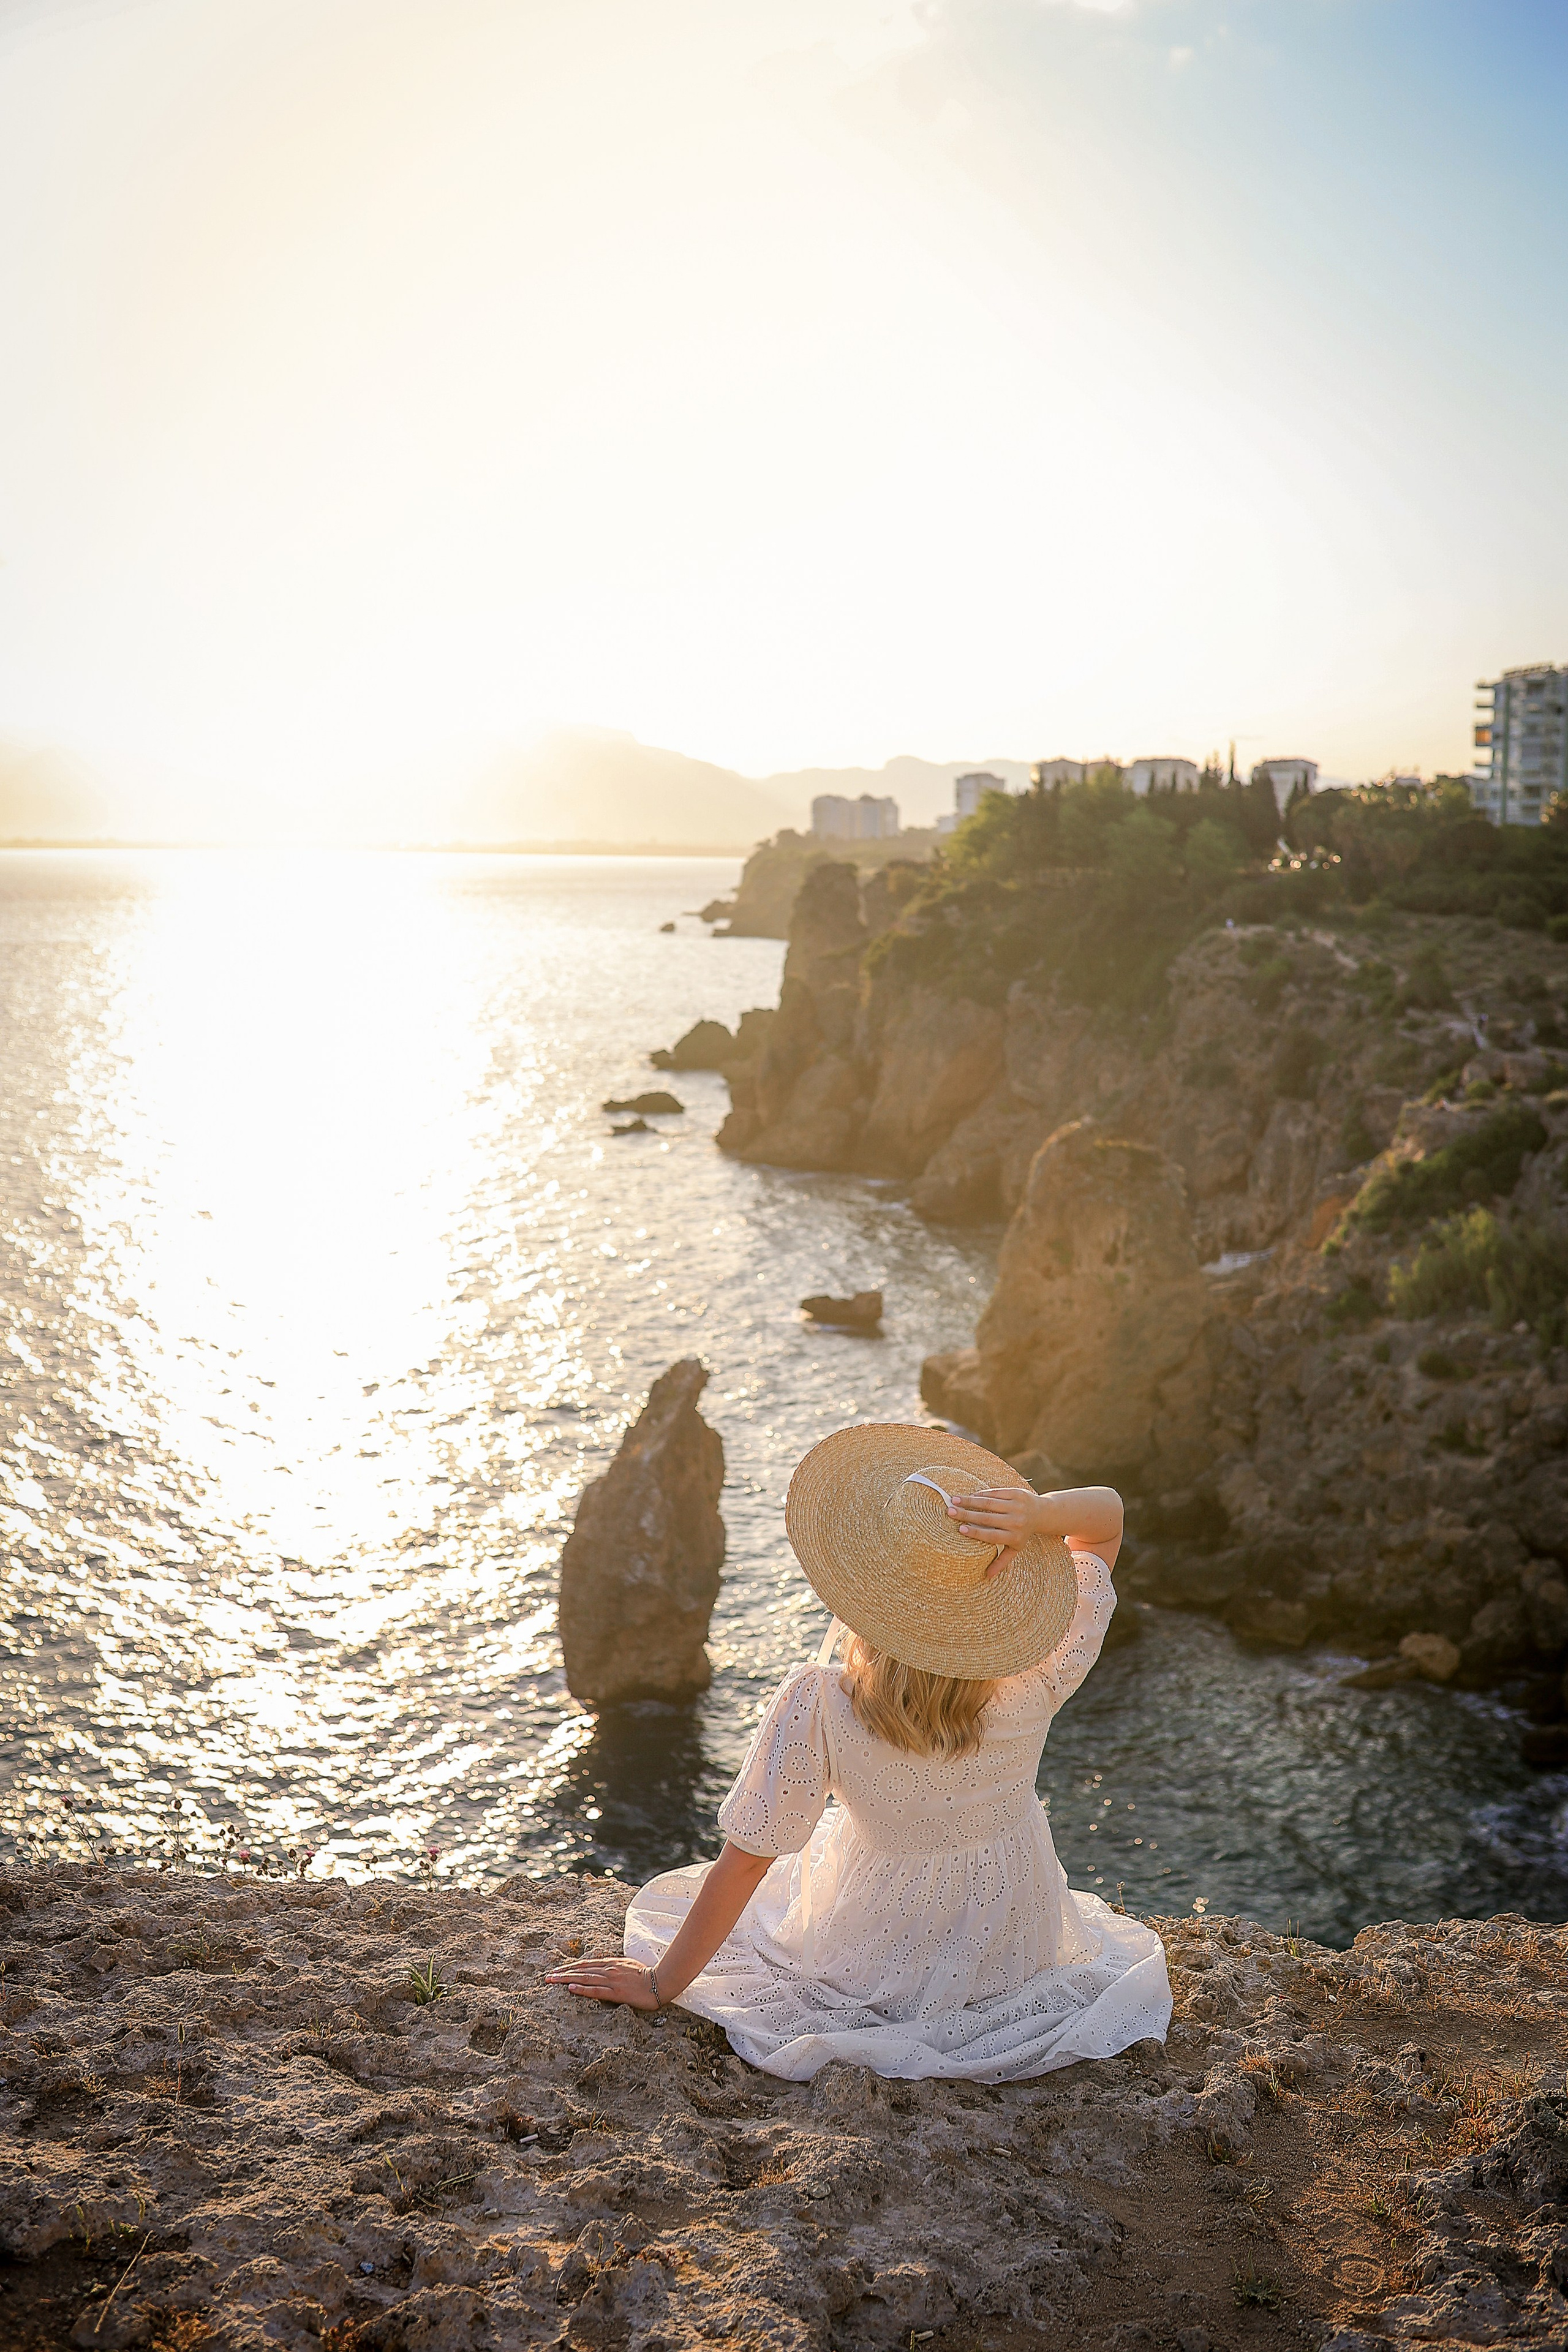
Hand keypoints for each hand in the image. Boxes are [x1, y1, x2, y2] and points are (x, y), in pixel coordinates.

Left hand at [544, 1956, 659, 2009]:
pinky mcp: (616, 1992)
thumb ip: (614, 1967)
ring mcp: (612, 1980)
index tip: (557, 1970)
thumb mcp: (628, 1966)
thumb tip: (603, 1968)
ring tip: (552, 1981)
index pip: (586, 1964)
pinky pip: (596, 1990)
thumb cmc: (646, 1975)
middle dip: (562, 1973)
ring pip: (584, 1978)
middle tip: (547, 1977)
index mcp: (611, 1963)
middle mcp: (609, 1969)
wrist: (660, 1981)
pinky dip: (582, 1989)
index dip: (570, 1967)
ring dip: (566, 1979)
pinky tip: (571, 1989)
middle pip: (581, 1970)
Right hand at [947, 1486, 1039, 1578]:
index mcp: (1014, 1537)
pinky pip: (995, 1493)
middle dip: (967, 1514)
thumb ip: (1001, 1561)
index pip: (992, 1535)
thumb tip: (987, 1576)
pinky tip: (969, 1495)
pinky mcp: (1016, 1493)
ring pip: (989, 1503)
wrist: (1042, 1513)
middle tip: (950, 1511)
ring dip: (970, 1501)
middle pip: (987, 1518)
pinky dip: (981, 1494)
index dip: (976, 1532)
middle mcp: (1016, 1521)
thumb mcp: (1015, 1548)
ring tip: (954, 1500)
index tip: (960, 1529)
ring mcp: (1016, 1506)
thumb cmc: (1022, 1533)